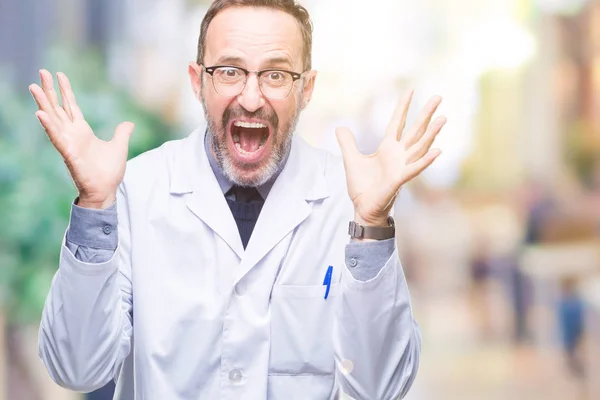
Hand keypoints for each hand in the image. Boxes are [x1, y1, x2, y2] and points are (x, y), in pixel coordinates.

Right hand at [29, 70, 133, 208]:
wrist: (106, 190)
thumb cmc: (109, 172)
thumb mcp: (119, 146)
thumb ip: (122, 133)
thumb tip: (129, 123)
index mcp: (82, 131)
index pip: (71, 106)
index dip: (65, 90)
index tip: (59, 74)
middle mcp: (72, 134)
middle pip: (57, 107)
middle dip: (50, 90)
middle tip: (41, 71)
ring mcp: (68, 143)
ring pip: (53, 119)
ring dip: (43, 103)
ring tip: (34, 87)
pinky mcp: (68, 153)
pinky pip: (56, 137)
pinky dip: (48, 125)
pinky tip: (40, 113)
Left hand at [336, 91, 445, 225]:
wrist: (363, 207)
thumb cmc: (362, 186)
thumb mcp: (350, 159)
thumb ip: (347, 143)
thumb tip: (340, 127)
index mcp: (387, 148)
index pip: (397, 122)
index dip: (403, 106)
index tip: (411, 90)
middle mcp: (398, 154)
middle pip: (415, 130)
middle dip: (426, 114)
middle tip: (438, 97)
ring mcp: (401, 167)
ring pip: (420, 146)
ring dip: (432, 133)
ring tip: (443, 118)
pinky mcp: (399, 180)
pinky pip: (414, 169)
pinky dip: (425, 161)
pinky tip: (437, 151)